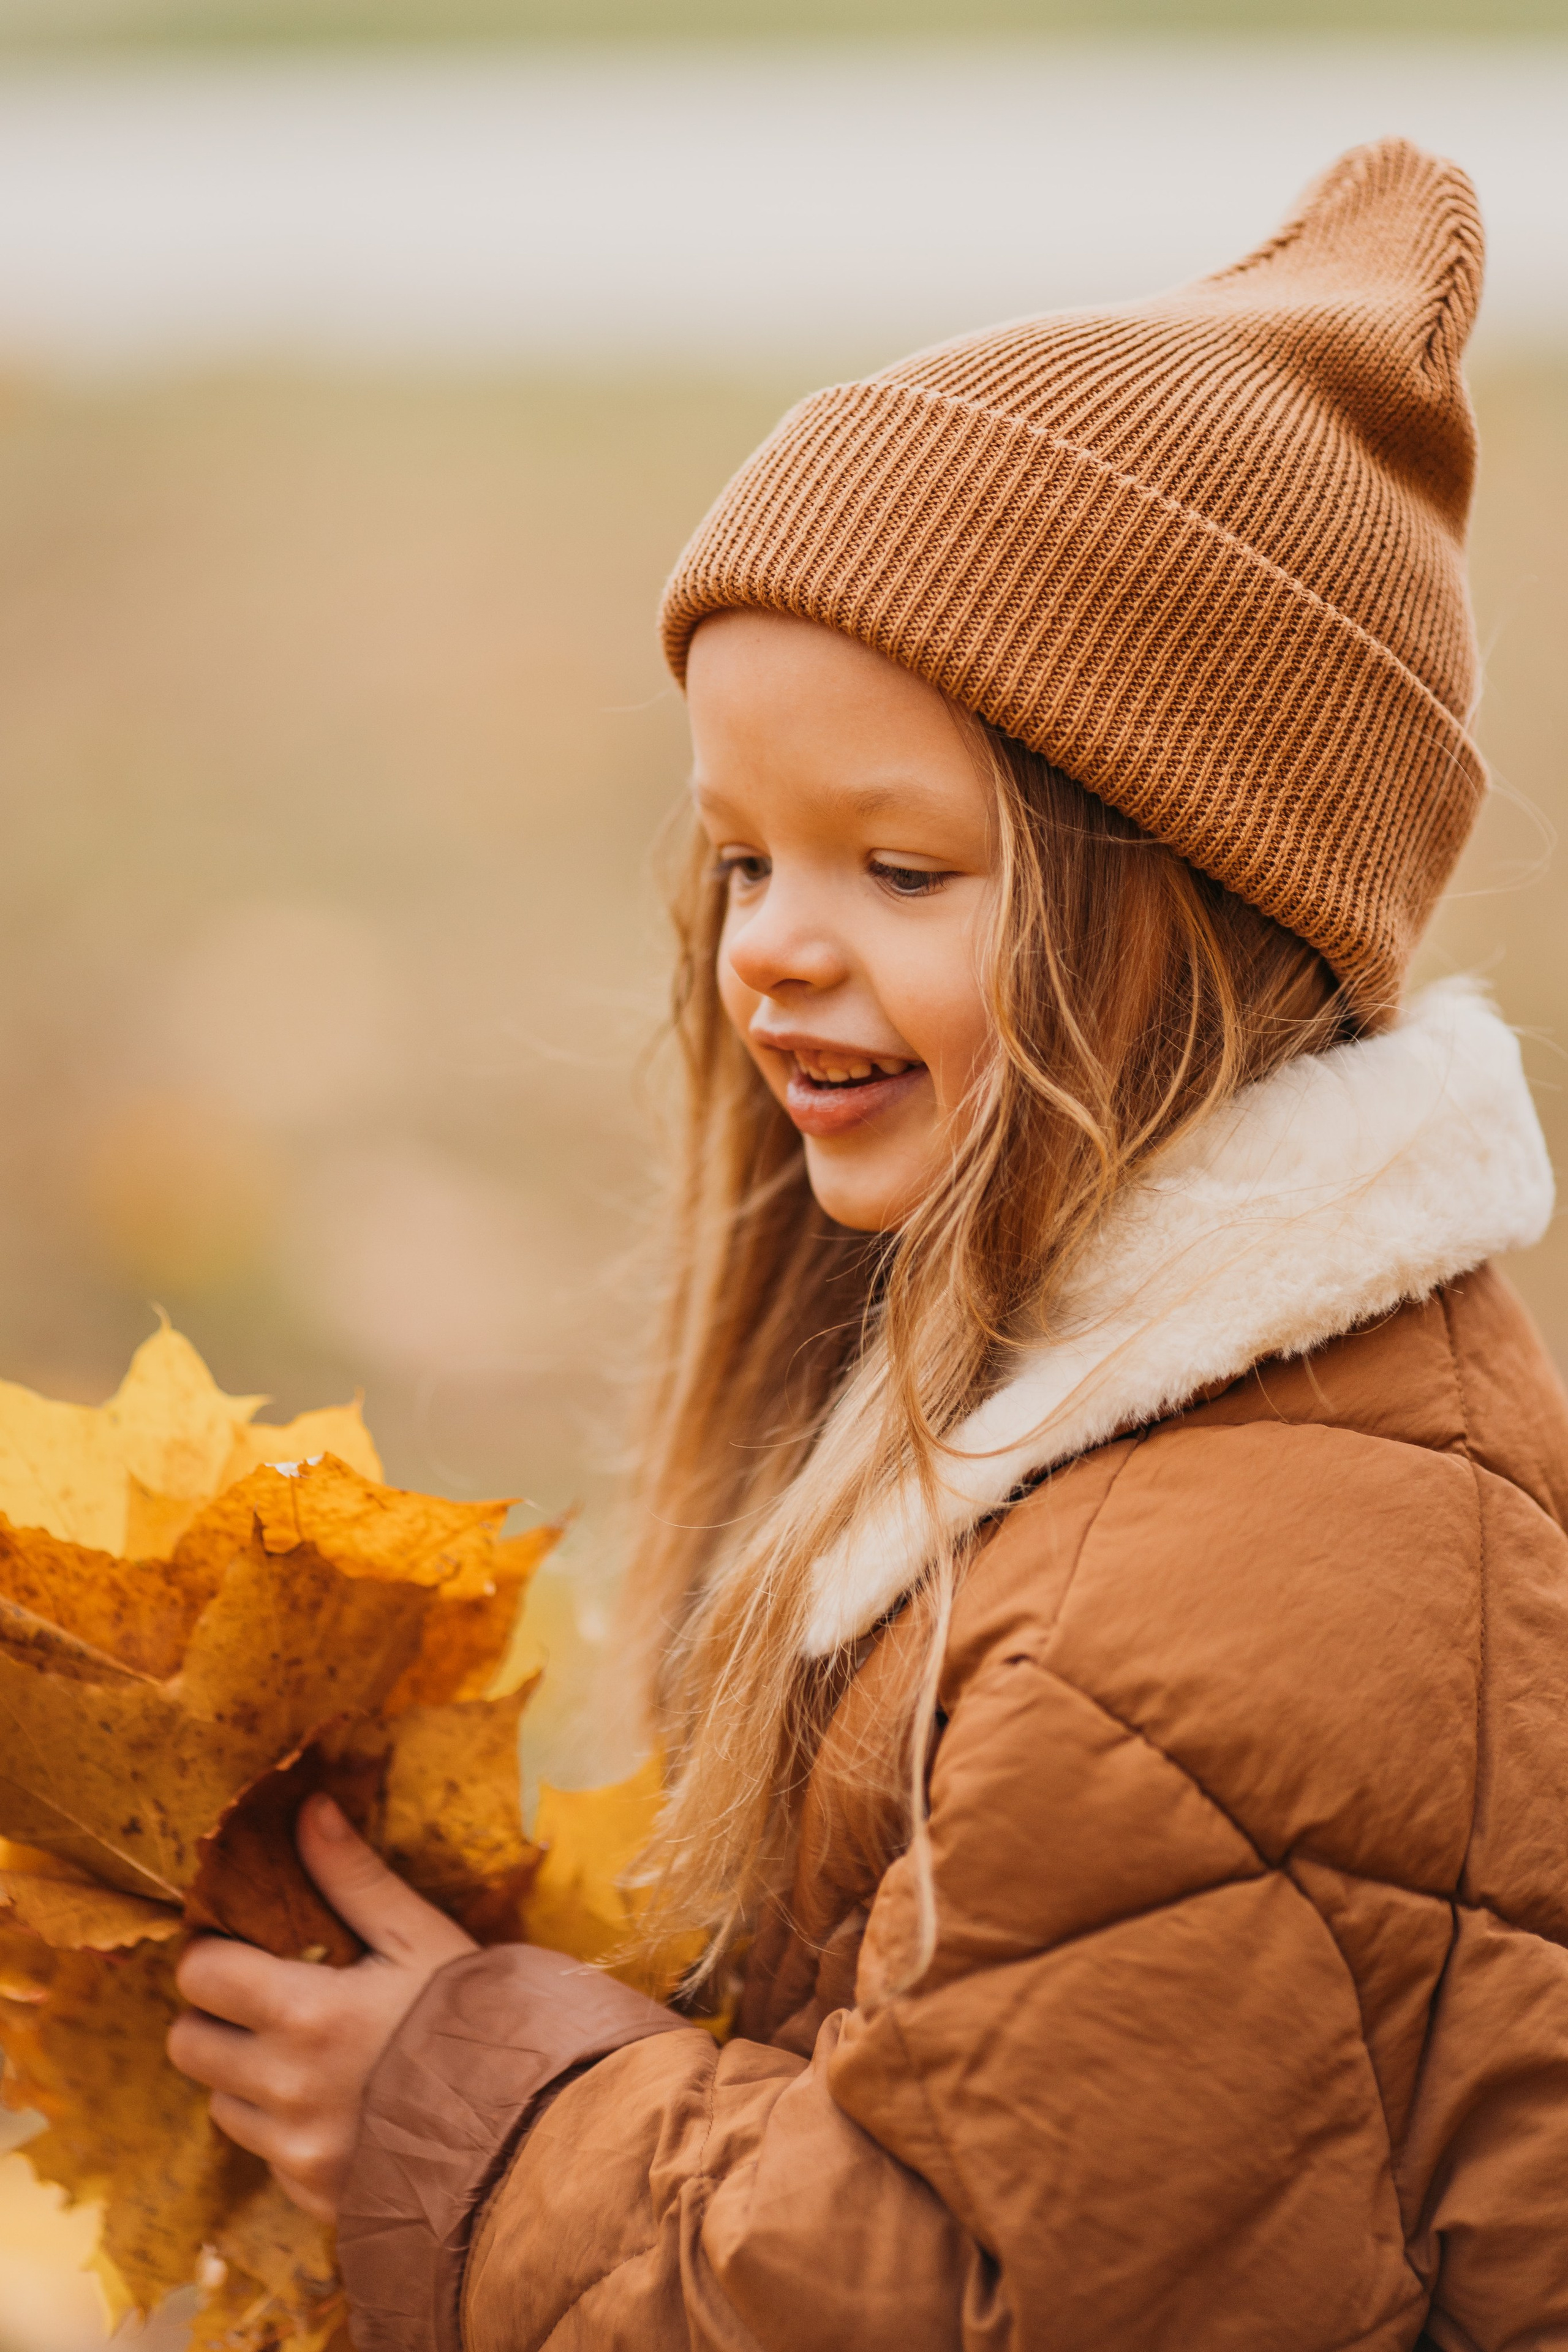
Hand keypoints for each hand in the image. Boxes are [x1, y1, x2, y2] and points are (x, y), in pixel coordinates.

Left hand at [167, 1794, 475, 2220]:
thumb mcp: (421, 1936)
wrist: (530, 2128)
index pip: (198, 1976)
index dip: (213, 1954)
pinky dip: (286, 2128)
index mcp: (305, 2015)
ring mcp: (296, 2151)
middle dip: (215, 2016)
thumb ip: (355, 1876)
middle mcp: (285, 2089)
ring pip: (222, 2103)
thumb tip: (308, 1807)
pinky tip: (342, 2106)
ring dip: (248, 2076)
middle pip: (188, 2045)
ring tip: (311, 2054)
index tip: (246, 1948)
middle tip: (267, 1999)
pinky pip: (267, 2155)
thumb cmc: (478, 2018)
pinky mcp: (312, 2194)